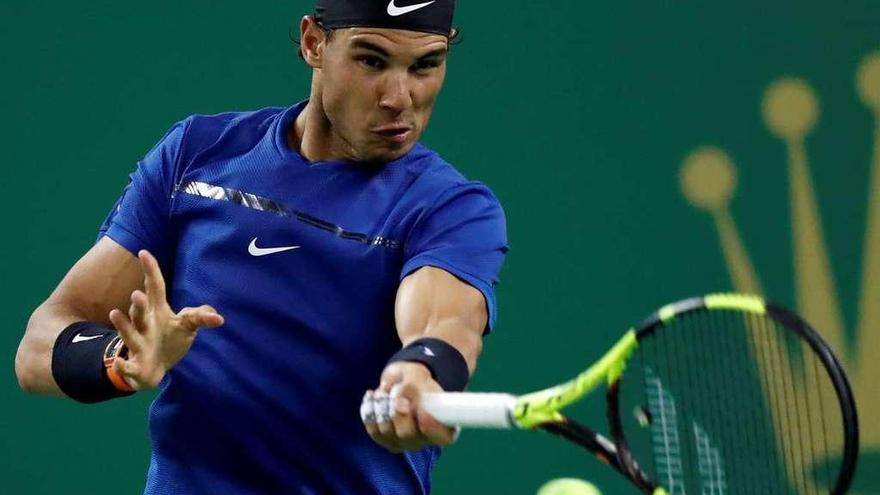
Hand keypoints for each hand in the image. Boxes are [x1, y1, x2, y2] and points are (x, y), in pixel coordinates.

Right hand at [107, 250, 223, 389]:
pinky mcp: (135, 366)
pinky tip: (119, 361)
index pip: (155, 288)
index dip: (150, 271)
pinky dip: (122, 364)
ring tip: (115, 313)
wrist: (153, 369)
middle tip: (138, 294)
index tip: (144, 252)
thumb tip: (218, 318)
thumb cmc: (169, 340)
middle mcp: (145, 325)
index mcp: (157, 312)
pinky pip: (127, 365)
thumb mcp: (187, 326)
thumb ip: (200, 316)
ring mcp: (138, 344)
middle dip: (138, 303)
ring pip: (130, 334)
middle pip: (140, 312)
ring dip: (123, 325)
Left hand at [361, 362, 456, 452]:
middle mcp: (424, 439)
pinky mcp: (385, 440)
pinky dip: (369, 411)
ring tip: (382, 391)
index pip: (443, 437)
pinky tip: (371, 396)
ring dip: (381, 407)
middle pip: (408, 435)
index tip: (422, 411)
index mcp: (443, 426)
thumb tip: (400, 404)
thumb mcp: (418, 377)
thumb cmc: (417, 381)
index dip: (432, 428)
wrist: (403, 382)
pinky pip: (373, 430)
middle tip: (394, 393)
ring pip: (386, 431)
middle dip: (398, 412)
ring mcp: (403, 442)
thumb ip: (412, 389)